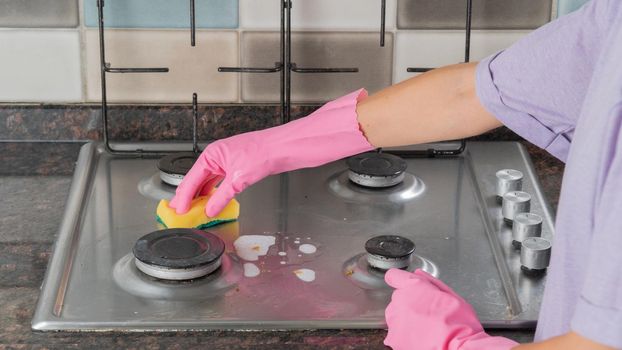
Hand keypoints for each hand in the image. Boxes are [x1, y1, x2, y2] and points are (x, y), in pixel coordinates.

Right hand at [169, 89, 373, 216]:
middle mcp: (217, 157)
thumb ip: (222, 197)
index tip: (177, 210)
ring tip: (194, 210)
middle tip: (180, 212)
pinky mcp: (238, 167)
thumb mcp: (239, 179)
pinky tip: (213, 202)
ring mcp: (227, 162)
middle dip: (188, 196)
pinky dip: (215, 193)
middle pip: (197, 180)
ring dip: (201, 196)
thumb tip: (210, 210)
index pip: (190, 179)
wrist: (284, 148)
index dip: (182, 196)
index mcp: (212, 155)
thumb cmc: (263, 153)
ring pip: (208, 182)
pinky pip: (220, 183)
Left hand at [384, 269, 517, 349]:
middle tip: (428, 312)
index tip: (404, 285)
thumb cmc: (458, 323)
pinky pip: (396, 332)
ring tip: (426, 327)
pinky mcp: (393, 338)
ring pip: (396, 315)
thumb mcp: (452, 295)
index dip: (400, 280)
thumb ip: (431, 282)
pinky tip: (421, 337)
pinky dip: (405, 335)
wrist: (456, 348)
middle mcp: (399, 301)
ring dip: (406, 319)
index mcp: (413, 286)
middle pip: (399, 298)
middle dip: (410, 302)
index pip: (394, 276)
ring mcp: (394, 320)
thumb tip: (419, 275)